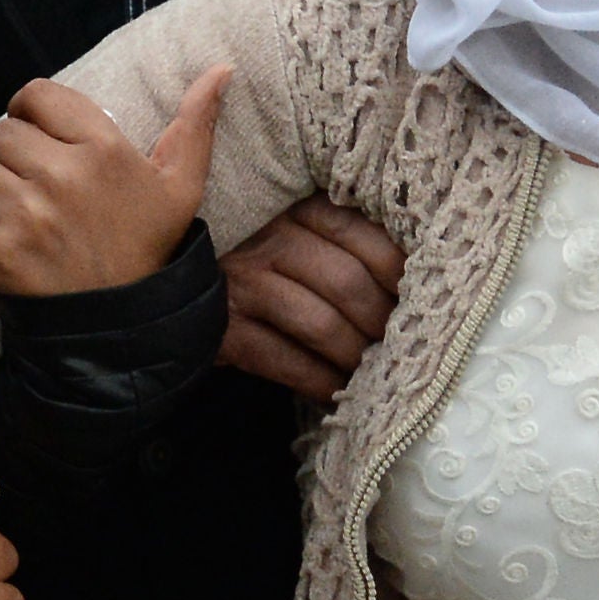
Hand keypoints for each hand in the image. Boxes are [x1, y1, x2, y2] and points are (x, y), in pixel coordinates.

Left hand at [0, 69, 231, 298]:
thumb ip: (195, 123)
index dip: (31, 109)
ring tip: (26, 209)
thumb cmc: (148, 245)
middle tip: (38, 178)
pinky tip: (12, 235)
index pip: (35, 96)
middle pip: (3, 133)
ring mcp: (26, 213)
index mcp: (103, 149)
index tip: (40, 131)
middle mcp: (61, 174)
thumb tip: (223, 67)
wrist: (124, 322)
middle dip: (16, 152)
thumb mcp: (182, 185)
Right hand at [219, 200, 403, 402]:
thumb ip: (343, 238)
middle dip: (382, 323)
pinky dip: (320, 383)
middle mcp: (270, 238)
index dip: (401, 275)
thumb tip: (416, 273)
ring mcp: (243, 283)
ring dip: (355, 357)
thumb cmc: (257, 254)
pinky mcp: (224, 329)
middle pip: (348, 284)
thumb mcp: (296, 227)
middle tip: (401, 343)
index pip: (365, 237)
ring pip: (321, 326)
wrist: (175, 281)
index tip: (423, 298)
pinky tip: (337, 392)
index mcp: (299, 207)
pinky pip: (285, 362)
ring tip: (372, 371)